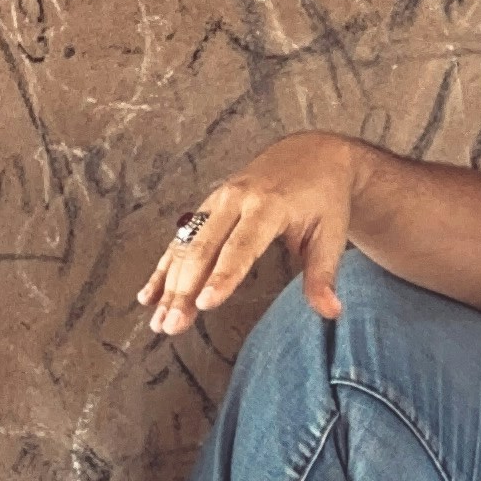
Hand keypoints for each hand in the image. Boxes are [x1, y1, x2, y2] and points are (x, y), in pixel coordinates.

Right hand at [141, 134, 361, 337]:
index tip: (204, 304)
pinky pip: (181, 239)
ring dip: (168, 286)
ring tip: (159, 322)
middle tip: (172, 326)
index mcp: (268, 205)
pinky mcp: (208, 206)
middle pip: (203, 249)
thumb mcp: (331, 233)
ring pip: (185, 246)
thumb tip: (332, 312)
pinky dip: (163, 268)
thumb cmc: (323, 198)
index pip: (241, 247)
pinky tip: (149, 296)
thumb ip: (324, 274)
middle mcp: (236, 199)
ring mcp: (217, 201)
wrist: (311, 154)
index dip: (222, 277)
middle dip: (184, 290)